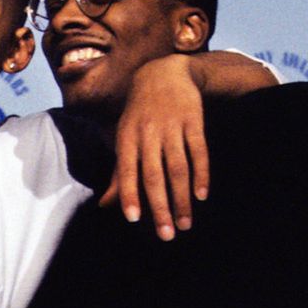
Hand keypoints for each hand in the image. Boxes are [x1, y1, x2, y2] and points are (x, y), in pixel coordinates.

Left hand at [100, 54, 207, 240]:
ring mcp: (172, 126)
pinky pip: (198, 151)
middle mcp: (148, 132)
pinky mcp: (193, 120)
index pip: (128, 170)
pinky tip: (201, 196)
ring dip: (181, 199)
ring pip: (177, 168)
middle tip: (166, 235)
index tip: (132, 219)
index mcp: (127, 137)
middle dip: (159, 207)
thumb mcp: (125, 137)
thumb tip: (105, 204)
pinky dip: (201, 174)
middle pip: (154, 175)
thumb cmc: (140, 114)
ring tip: (185, 224)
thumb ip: (120, 172)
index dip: (129, 194)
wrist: (164, 72)